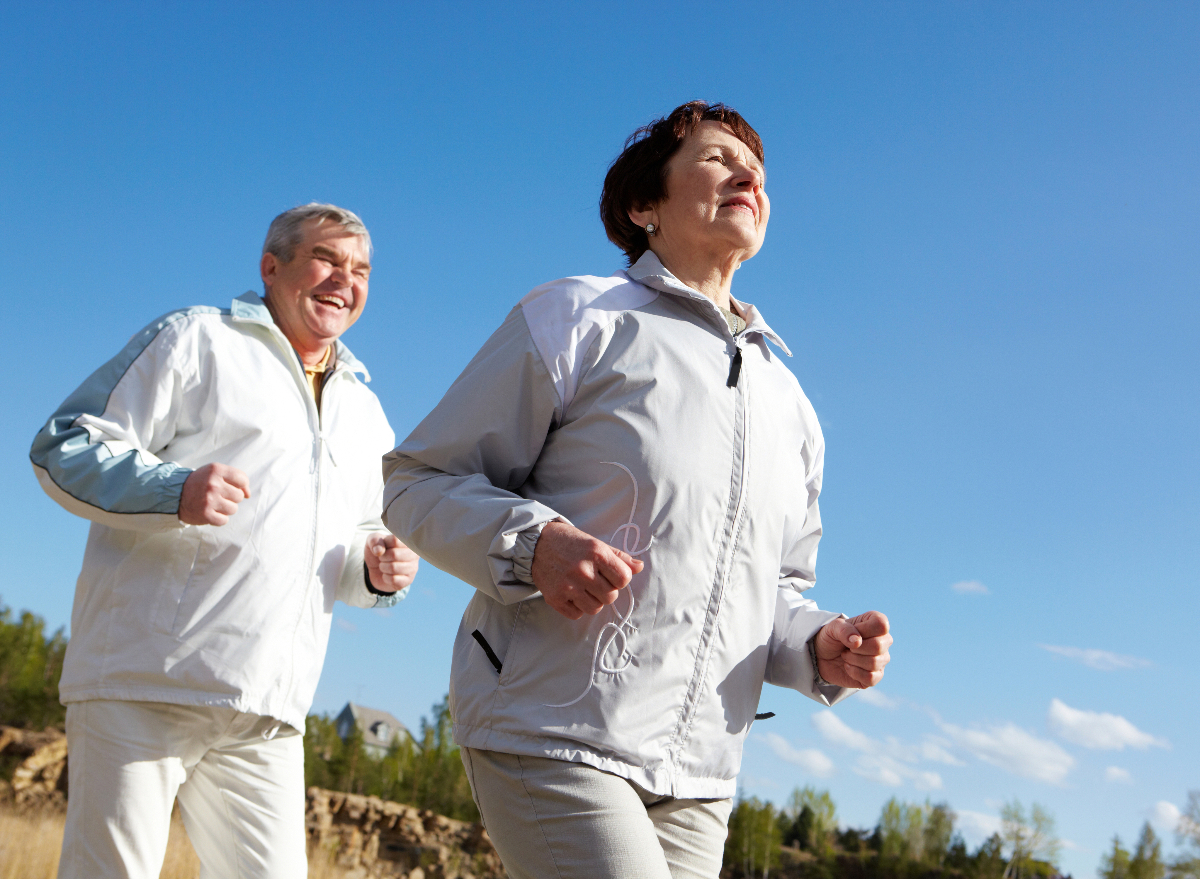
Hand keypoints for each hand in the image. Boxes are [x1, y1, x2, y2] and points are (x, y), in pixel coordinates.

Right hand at [179, 463, 250, 525]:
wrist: (176, 494)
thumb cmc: (200, 483)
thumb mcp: (215, 473)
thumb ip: (235, 479)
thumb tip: (248, 494)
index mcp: (216, 470)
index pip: (243, 480)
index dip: (241, 486)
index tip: (233, 488)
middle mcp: (213, 484)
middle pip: (239, 496)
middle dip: (231, 498)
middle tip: (219, 496)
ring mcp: (209, 499)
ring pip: (233, 509)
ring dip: (226, 509)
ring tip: (214, 504)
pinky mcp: (205, 514)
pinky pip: (224, 520)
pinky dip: (219, 519)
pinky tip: (210, 512)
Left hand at [365, 533, 418, 592]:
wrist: (376, 569)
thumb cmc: (378, 551)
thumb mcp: (372, 542)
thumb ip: (374, 541)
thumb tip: (379, 551)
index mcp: (407, 541)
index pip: (395, 540)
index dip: (384, 544)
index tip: (383, 547)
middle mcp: (414, 553)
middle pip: (394, 554)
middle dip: (382, 557)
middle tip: (382, 558)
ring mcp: (413, 568)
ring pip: (393, 568)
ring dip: (383, 567)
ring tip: (384, 566)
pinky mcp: (408, 580)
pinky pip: (393, 579)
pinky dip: (385, 577)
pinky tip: (387, 575)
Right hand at [530, 520, 644, 619]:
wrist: (536, 544)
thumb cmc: (569, 543)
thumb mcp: (596, 543)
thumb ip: (619, 557)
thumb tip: (639, 567)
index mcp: (596, 553)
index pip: (624, 579)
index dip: (620, 579)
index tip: (611, 575)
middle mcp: (583, 570)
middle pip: (611, 597)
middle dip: (607, 591)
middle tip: (595, 581)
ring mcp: (568, 586)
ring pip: (595, 608)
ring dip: (593, 601)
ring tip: (584, 588)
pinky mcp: (555, 598)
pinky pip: (577, 614)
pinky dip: (577, 607)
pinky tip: (572, 594)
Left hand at [814, 611, 891, 688]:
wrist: (822, 656)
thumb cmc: (831, 638)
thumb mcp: (832, 628)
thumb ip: (844, 630)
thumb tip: (858, 641)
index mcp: (875, 623)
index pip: (881, 624)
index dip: (864, 630)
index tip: (852, 632)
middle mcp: (883, 641)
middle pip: (879, 646)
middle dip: (856, 648)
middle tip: (846, 647)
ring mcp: (881, 660)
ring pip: (874, 663)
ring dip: (853, 660)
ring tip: (846, 656)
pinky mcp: (876, 676)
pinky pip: (871, 678)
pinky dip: (854, 673)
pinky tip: (848, 667)